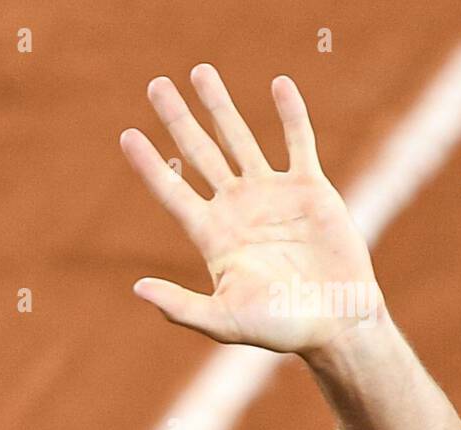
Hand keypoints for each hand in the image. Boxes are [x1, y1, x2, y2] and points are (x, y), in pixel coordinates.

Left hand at [120, 63, 384, 356]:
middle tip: (155, 84)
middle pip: (198, 152)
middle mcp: (236, 208)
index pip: (171, 191)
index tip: (127, 135)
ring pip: (238, 138)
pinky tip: (278, 85)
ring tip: (201, 72)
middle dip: (176, 118)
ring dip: (220, 106)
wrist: (334, 321)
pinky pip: (297, 142)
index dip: (148, 164)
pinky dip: (289, 114)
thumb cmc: (277, 327)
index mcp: (212, 235)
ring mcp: (271, 195)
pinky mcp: (309, 188)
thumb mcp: (222, 320)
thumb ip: (179, 305)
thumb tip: (136, 289)